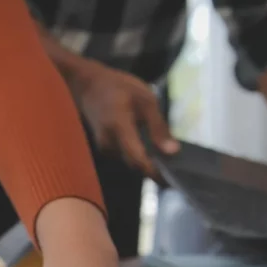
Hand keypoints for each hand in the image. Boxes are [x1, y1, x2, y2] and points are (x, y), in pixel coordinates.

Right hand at [69, 59, 178, 177]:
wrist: (89, 86)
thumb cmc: (119, 87)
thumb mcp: (146, 100)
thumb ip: (159, 127)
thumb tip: (173, 152)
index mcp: (119, 127)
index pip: (137, 158)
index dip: (154, 172)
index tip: (172, 179)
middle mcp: (109, 142)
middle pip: (134, 164)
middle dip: (154, 169)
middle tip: (177, 167)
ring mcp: (104, 147)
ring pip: (130, 162)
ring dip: (146, 161)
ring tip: (166, 156)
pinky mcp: (105, 148)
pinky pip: (125, 156)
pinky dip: (138, 155)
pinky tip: (150, 148)